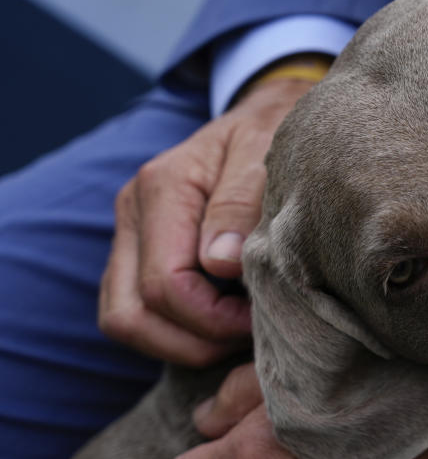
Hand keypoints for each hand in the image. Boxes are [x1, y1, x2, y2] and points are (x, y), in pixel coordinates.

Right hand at [98, 74, 318, 365]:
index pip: (165, 284)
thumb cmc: (272, 134)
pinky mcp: (139, 251)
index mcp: (162, 187)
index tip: (261, 318)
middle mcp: (133, 212)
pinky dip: (175, 332)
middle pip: (131, 315)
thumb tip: (220, 262)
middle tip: (250, 338)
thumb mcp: (266, 153)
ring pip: (124, 320)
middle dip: (193, 342)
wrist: (265, 115)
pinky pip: (136, 310)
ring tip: (238, 334)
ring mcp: (130, 234)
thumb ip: (242, 202)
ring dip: (180, 344)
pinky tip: (224, 324)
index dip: (213, 319)